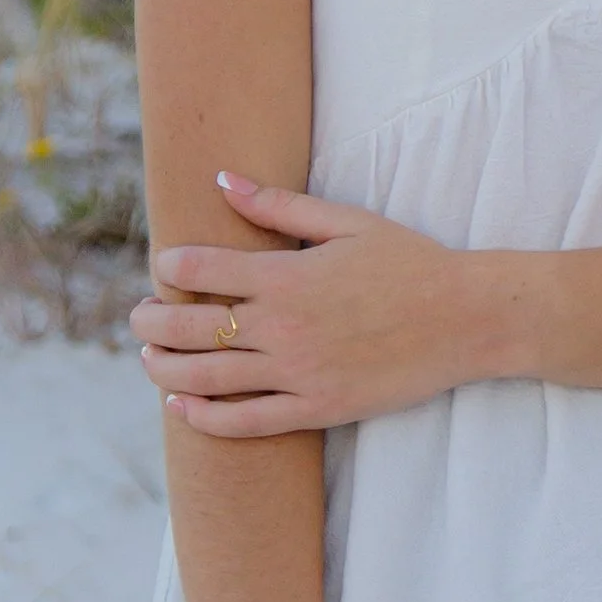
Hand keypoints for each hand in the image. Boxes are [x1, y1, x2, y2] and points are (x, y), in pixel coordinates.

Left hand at [134, 177, 490, 433]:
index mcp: (287, 276)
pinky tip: (181, 408)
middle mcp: (283, 327)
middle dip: (154, 320)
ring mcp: (297, 373)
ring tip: (147, 358)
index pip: (203, 269)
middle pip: (193, 327)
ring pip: (209, 378)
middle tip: (138, 316)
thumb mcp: (347, 221)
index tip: (164, 265)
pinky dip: (205, 418)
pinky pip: (246, 421)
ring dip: (167, 368)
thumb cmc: (409, 263)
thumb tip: (224, 180)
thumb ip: (281, 206)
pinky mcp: (315, 408)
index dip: (173, 265)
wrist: (464, 319)